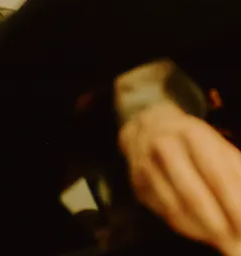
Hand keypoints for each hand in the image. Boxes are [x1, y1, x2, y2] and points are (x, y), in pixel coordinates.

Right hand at [120, 101, 240, 254]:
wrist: (149, 125)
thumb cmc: (194, 142)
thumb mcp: (220, 147)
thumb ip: (237, 174)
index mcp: (192, 134)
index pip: (215, 174)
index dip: (231, 203)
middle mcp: (165, 146)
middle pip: (191, 192)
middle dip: (215, 223)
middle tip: (233, 244)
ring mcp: (146, 164)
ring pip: (173, 206)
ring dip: (200, 229)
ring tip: (220, 240)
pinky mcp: (137, 181)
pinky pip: (162, 211)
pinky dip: (185, 227)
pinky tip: (201, 232)